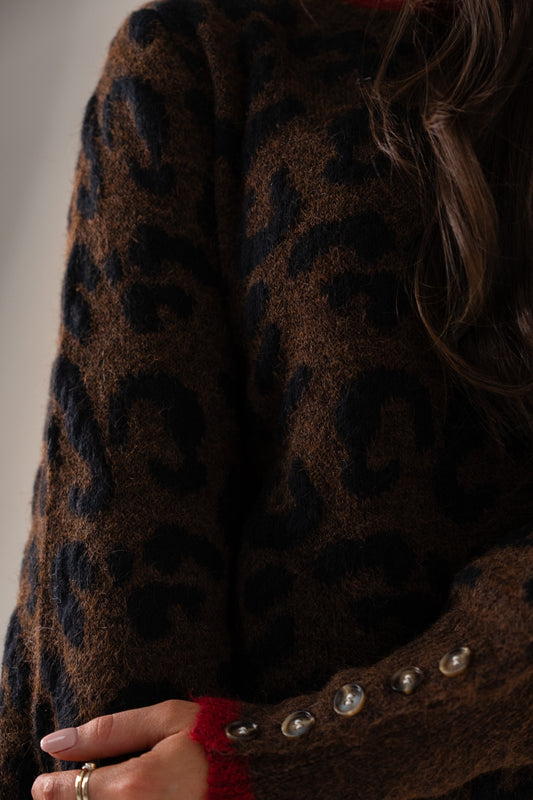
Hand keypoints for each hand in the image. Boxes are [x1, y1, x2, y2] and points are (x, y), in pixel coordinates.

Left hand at [31, 699, 207, 799]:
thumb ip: (109, 731)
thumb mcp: (166, 720)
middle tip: (74, 786)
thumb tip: (56, 742)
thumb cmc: (216, 739)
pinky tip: (130, 797)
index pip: (74, 792)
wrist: (263, 771)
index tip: (43, 783)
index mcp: (137, 786)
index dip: (52, 788)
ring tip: (110, 791)